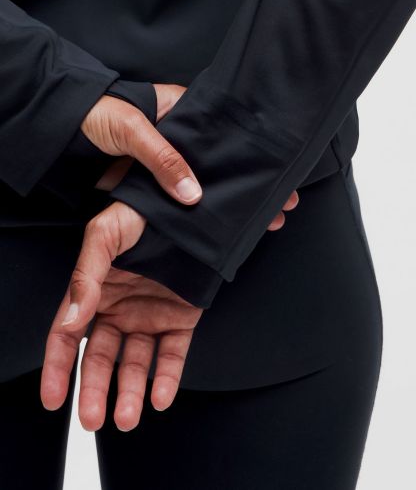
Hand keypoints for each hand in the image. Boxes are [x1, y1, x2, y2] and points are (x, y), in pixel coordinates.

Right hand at [41, 202, 202, 431]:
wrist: (192, 212)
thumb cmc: (142, 215)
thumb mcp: (105, 236)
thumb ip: (85, 276)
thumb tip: (71, 319)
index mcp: (95, 292)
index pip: (68, 336)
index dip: (56, 368)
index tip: (52, 398)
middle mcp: (120, 310)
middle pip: (100, 359)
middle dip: (94, 391)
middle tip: (92, 419)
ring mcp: (150, 317)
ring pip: (136, 363)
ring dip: (131, 392)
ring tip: (127, 418)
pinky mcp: (181, 320)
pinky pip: (173, 354)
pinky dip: (168, 378)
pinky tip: (160, 398)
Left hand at [91, 82, 299, 228]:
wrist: (62, 133)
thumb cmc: (98, 115)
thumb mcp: (134, 128)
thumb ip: (164, 158)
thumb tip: (194, 194)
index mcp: (185, 113)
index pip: (229, 136)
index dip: (254, 156)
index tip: (278, 174)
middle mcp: (184, 140)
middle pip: (226, 165)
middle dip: (253, 185)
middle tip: (282, 204)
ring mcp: (171, 164)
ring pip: (208, 185)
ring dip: (232, 203)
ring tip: (264, 221)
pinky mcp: (156, 184)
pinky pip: (184, 199)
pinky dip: (202, 213)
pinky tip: (224, 226)